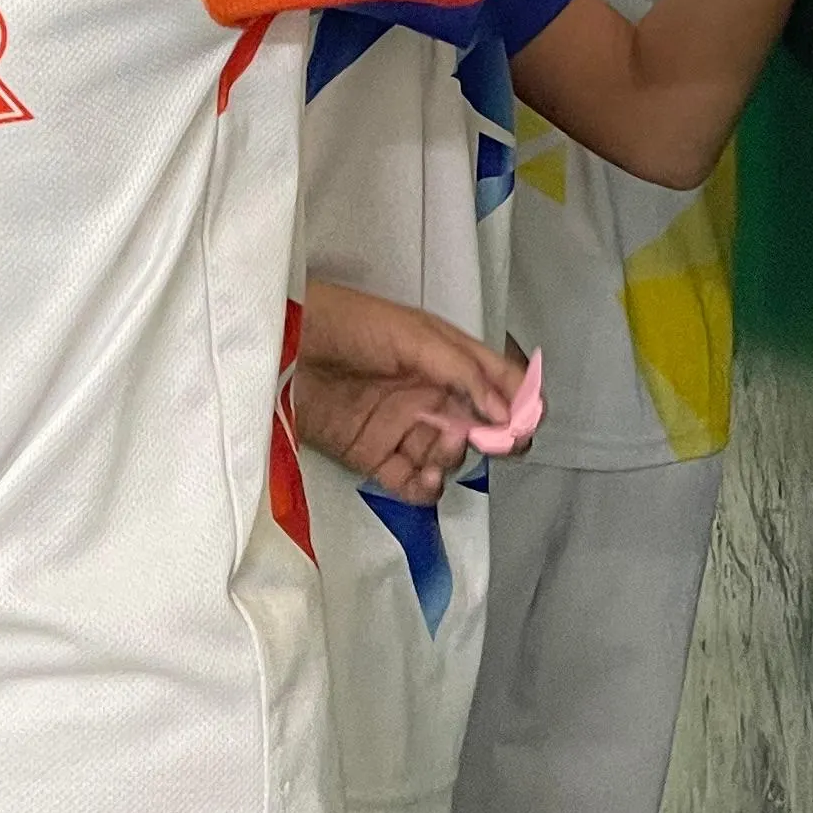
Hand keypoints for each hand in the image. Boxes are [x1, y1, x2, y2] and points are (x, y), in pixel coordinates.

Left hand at [292, 277, 524, 499]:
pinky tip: (423, 480)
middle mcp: (427, 390)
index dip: (516, 398)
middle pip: (476, 422)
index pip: (492, 378)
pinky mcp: (372, 454)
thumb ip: (459, 370)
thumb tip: (502, 410)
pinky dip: (423, 487)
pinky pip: (409, 479)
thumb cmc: (349, 325)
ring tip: (438, 452)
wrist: (283, 346)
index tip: (529, 421)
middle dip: (493, 437)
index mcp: (441, 354)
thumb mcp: (410, 334)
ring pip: (446, 453)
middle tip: (498, 446)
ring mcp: (401, 424)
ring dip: (453, 458)